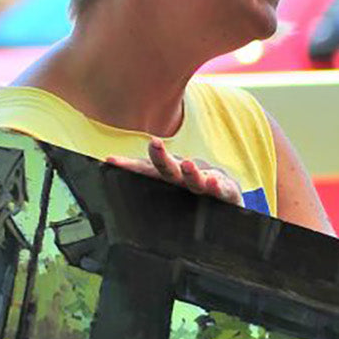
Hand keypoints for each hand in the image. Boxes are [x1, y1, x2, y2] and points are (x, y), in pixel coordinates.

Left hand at [106, 138, 244, 205]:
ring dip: (192, 171)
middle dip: (161, 156)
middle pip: (170, 168)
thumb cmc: (192, 192)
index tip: (110, 161)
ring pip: (196, 178)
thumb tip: (112, 172)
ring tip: (187, 164)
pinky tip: (214, 183)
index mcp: (169, 176)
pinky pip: (223, 190)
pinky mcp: (226, 193)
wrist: (228, 195)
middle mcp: (185, 175)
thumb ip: (145, 182)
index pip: (146, 169)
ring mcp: (206, 182)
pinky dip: (219, 186)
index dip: (129, 165)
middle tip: (154, 143)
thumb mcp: (167, 190)